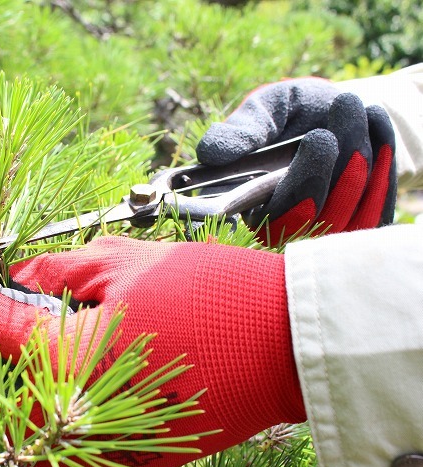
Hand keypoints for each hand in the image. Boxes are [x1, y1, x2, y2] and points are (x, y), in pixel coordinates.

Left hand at [0, 237, 305, 466]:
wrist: (286, 342)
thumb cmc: (208, 294)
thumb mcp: (125, 263)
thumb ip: (57, 271)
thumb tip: (17, 277)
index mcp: (70, 360)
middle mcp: (81, 417)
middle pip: (6, 388)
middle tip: (6, 316)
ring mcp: (111, 448)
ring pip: (38, 427)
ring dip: (27, 388)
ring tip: (41, 348)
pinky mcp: (140, 461)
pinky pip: (79, 448)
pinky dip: (66, 417)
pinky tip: (79, 383)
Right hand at [197, 78, 396, 242]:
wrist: (334, 113)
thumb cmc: (291, 113)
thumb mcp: (265, 110)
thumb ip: (242, 131)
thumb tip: (209, 153)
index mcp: (250, 208)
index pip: (270, 224)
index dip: (297, 195)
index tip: (321, 141)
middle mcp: (287, 229)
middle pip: (316, 225)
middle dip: (337, 171)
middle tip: (339, 115)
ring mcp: (326, 232)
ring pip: (351, 217)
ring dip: (362, 157)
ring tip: (355, 107)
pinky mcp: (359, 226)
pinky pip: (378, 212)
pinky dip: (384, 162)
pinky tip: (375, 121)